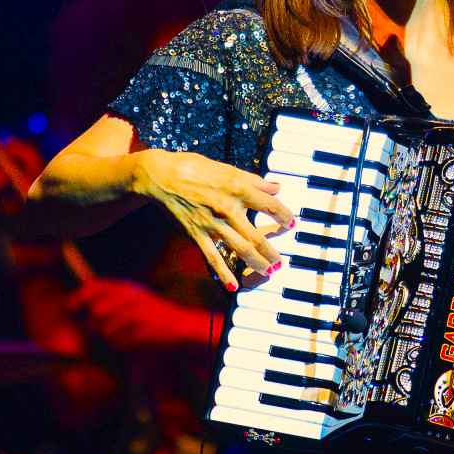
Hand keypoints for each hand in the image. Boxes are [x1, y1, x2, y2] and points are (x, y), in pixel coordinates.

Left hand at [67, 277, 214, 348]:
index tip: (71, 307)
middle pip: (95, 312)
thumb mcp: (132, 293)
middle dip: (94, 323)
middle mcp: (128, 298)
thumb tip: (74, 298)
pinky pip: (116, 343)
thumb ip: (106, 293)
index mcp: (125, 287)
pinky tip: (132, 337)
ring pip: (104, 330)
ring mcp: (134, 315)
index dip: (77, 297)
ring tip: (123, 331)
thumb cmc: (151, 309)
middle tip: (101, 325)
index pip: (92, 287)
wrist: (179, 323)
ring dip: (108, 335)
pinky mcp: (138, 332)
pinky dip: (120, 344)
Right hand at [135, 149, 293, 289]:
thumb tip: (276, 187)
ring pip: (240, 248)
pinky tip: (234, 285)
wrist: (162, 176)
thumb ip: (255, 181)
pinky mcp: (197, 234)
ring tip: (268, 271)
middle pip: (257, 235)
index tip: (291, 223)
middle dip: (271, 251)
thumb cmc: (195, 168)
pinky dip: (224, 272)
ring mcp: (213, 224)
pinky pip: (213, 257)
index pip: (270, 205)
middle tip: (281, 261)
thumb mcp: (229, 169)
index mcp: (239, 189)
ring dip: (256, 262)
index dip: (284, 215)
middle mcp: (229, 209)